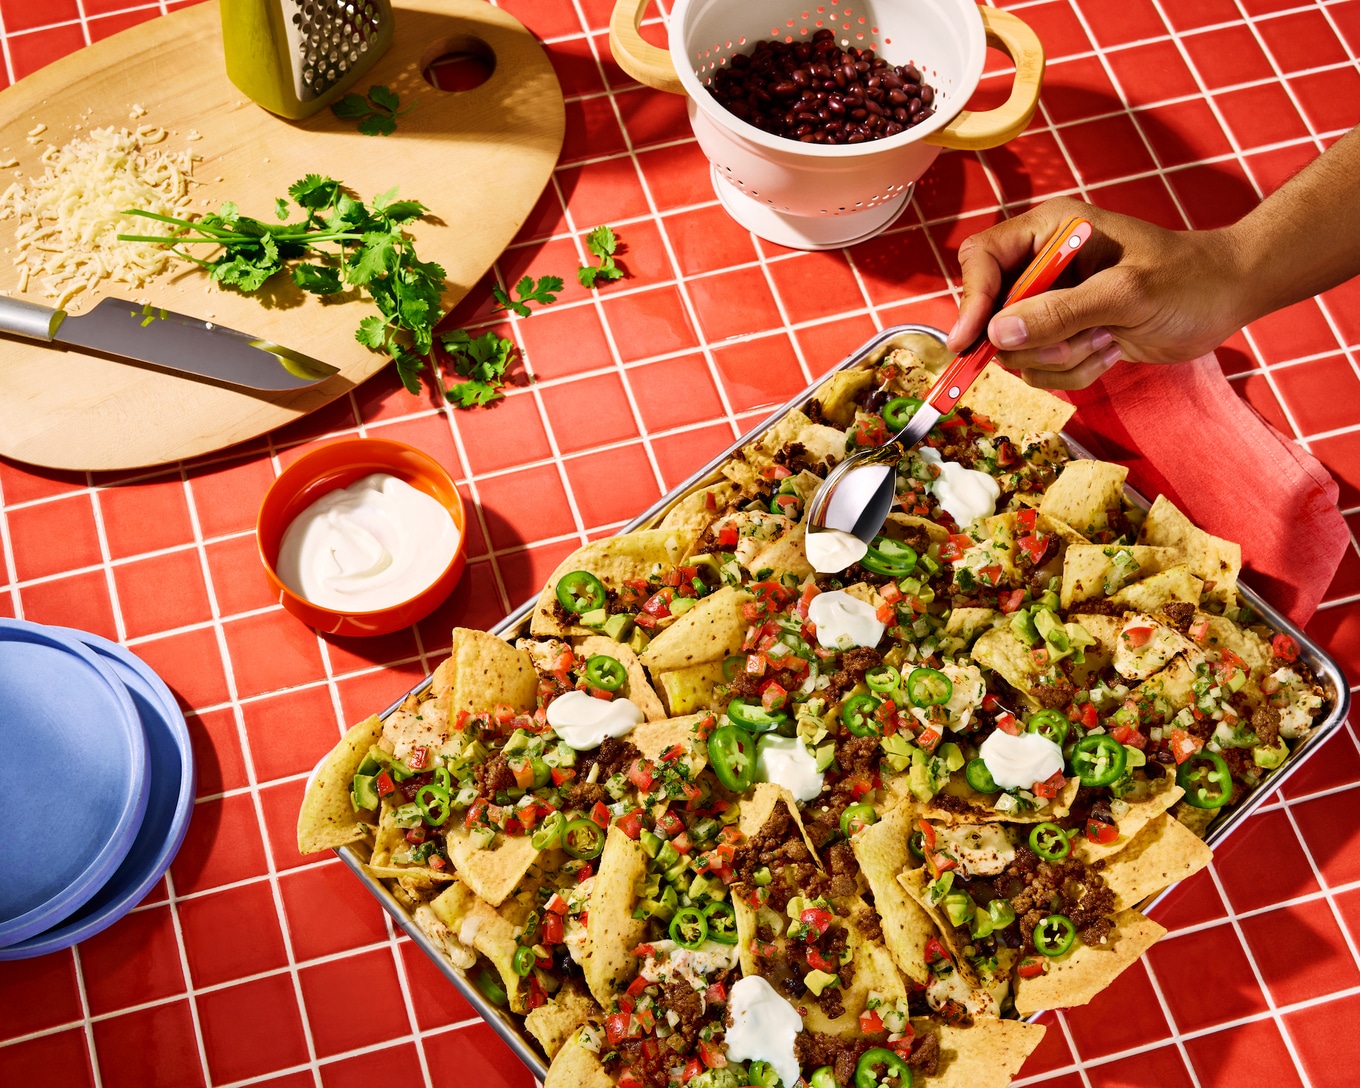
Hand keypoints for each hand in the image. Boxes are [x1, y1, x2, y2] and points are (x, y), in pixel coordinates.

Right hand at [945, 198, 1248, 388]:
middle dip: (1036, 340)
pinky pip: (1043, 369)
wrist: (1227, 298)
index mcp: (1051, 231)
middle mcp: (1043, 265)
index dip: (970, 300)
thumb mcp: (1126, 292)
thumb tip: (996, 335)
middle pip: (993, 315)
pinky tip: (1112, 348)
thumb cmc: (1187, 278)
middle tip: (1084, 338)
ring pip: (1018, 351)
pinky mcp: (1065, 335)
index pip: (983, 260)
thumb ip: (1060, 312)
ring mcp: (1052, 303)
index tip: (969, 343)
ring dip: (1062, 358)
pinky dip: (1075, 371)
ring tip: (1108, 339)